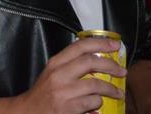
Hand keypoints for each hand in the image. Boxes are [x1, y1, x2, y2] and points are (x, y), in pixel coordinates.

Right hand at [9, 38, 125, 113]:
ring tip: (117, 92)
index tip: (115, 45)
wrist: (27, 113)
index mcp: (55, 63)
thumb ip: (69, 65)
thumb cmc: (43, 95)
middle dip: (111, 65)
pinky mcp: (68, 108)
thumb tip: (97, 60)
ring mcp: (63, 91)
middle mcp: (58, 74)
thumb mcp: (52, 74)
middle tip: (122, 71)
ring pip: (95, 84)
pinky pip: (93, 102)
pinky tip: (99, 105)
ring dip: (110, 88)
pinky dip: (99, 103)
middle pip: (90, 62)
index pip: (80, 46)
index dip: (100, 44)